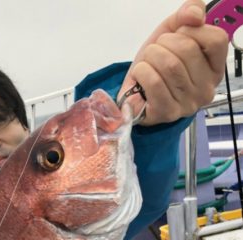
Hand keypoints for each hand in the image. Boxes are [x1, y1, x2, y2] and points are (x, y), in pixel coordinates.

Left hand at [119, 0, 227, 125]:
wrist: (135, 91)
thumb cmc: (157, 64)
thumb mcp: (173, 33)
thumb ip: (188, 14)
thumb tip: (193, 14)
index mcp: (215, 68)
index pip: (216, 39)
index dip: (192, 30)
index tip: (178, 36)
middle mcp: (206, 89)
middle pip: (186, 49)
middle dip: (163, 44)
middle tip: (156, 53)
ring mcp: (188, 104)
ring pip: (168, 65)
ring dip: (150, 58)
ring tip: (148, 65)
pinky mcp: (167, 113)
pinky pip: (154, 81)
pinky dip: (141, 72)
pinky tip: (141, 78)